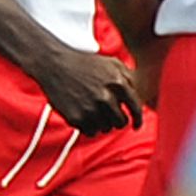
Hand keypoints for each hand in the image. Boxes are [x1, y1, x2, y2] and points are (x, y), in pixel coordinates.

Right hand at [29, 44, 143, 134]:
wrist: (54, 65)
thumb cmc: (86, 64)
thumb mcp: (112, 64)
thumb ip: (129, 80)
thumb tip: (140, 99)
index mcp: (118, 84)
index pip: (135, 109)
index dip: (137, 120)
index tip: (136, 126)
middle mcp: (106, 97)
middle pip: (121, 122)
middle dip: (117, 120)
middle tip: (108, 113)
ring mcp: (90, 109)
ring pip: (106, 128)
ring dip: (102, 122)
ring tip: (92, 109)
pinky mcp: (76, 118)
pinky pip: (91, 132)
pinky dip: (89, 127)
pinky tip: (83, 114)